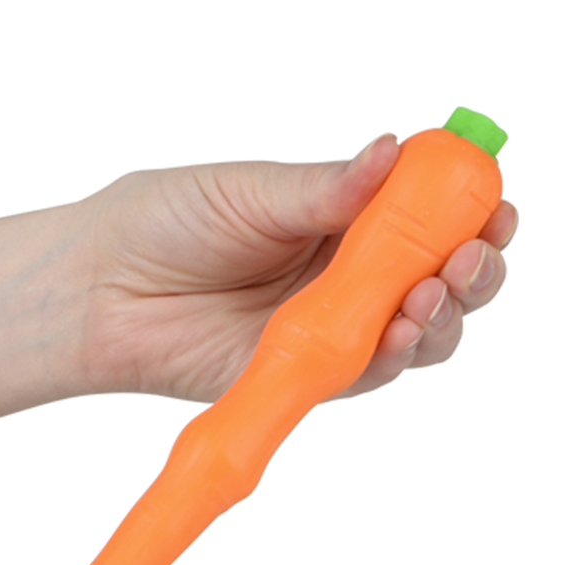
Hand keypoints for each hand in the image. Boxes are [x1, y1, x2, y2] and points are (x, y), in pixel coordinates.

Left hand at [78, 136, 516, 400]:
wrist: (103, 290)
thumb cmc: (164, 226)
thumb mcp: (249, 195)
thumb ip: (324, 192)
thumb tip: (395, 155)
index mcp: (335, 221)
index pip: (422, 220)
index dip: (467, 216)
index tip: (495, 206)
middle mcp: (340, 278)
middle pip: (432, 281)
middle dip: (469, 271)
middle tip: (471, 256)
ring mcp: (324, 329)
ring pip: (411, 334)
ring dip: (441, 316)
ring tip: (435, 291)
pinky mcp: (299, 374)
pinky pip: (363, 373)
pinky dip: (396, 356)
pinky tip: (405, 331)